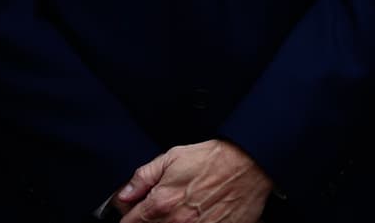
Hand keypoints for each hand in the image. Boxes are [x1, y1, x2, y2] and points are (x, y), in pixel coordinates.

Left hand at [115, 139, 272, 222]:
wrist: (251, 164)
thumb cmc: (215, 159)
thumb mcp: (173, 157)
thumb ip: (143, 177)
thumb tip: (123, 195)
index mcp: (161, 204)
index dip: (130, 216)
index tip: (136, 212)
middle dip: (150, 221)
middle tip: (164, 209)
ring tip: (183, 212)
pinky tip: (198, 216)